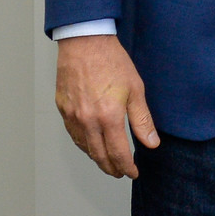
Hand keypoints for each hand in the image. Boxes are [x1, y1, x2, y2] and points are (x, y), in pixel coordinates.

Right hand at [55, 35, 159, 177]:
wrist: (85, 43)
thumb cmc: (112, 62)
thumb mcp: (135, 89)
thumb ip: (142, 120)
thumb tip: (151, 143)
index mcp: (108, 117)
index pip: (118, 153)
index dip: (126, 167)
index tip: (132, 172)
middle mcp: (88, 121)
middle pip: (99, 156)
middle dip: (111, 168)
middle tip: (120, 173)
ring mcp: (73, 116)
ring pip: (84, 147)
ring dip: (97, 158)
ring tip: (107, 162)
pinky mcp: (63, 110)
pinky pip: (74, 135)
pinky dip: (84, 144)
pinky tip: (91, 145)